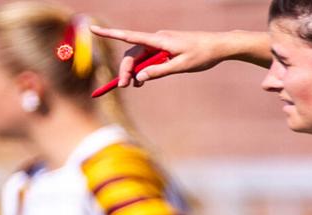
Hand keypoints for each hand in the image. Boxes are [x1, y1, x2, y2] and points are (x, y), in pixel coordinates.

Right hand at [89, 26, 232, 88]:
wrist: (220, 46)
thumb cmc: (203, 55)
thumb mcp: (182, 66)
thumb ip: (160, 71)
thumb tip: (140, 77)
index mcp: (159, 40)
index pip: (129, 36)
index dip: (109, 34)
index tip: (91, 30)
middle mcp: (157, 39)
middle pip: (133, 53)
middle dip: (126, 69)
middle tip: (123, 87)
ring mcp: (161, 43)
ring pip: (140, 56)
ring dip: (134, 71)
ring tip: (134, 86)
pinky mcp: (166, 48)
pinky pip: (149, 57)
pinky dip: (144, 68)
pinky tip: (142, 80)